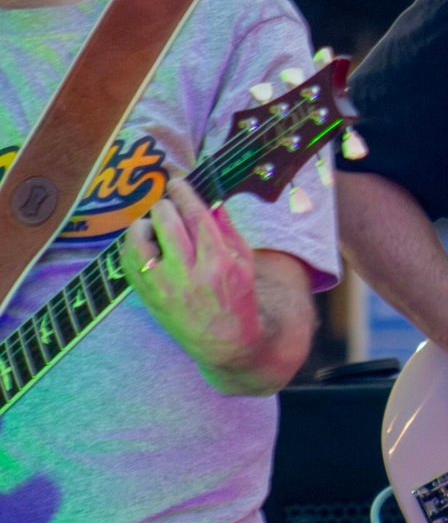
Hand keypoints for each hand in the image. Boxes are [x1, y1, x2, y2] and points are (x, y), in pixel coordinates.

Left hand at [121, 179, 261, 373]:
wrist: (225, 341)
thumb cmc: (237, 297)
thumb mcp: (244, 261)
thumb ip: (226, 229)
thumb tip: (211, 199)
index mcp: (218, 262)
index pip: (195, 216)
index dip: (183, 193)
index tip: (177, 182)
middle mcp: (189, 274)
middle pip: (166, 222)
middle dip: (164, 205)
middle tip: (167, 203)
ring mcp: (164, 287)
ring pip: (139, 240)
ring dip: (144, 224)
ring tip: (153, 226)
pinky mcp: (147, 296)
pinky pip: (128, 261)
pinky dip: (132, 245)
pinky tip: (144, 244)